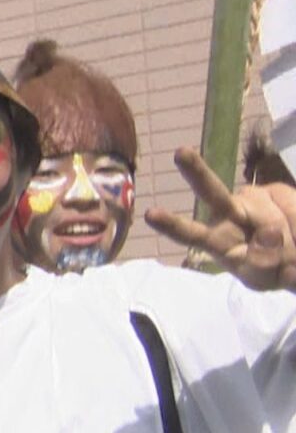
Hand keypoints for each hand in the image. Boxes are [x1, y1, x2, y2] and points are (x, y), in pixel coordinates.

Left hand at [147, 148, 295, 289]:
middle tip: (180, 153)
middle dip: (196, 171)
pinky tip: (294, 227)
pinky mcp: (276, 191)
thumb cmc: (275, 271)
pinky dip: (293, 216)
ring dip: (280, 226)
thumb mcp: (265, 278)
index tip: (151, 214)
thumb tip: (267, 233)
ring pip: (263, 207)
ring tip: (288, 242)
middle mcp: (229, 215)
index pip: (191, 234)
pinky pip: (286, 203)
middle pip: (212, 192)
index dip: (172, 225)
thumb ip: (262, 262)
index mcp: (216, 242)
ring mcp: (253, 200)